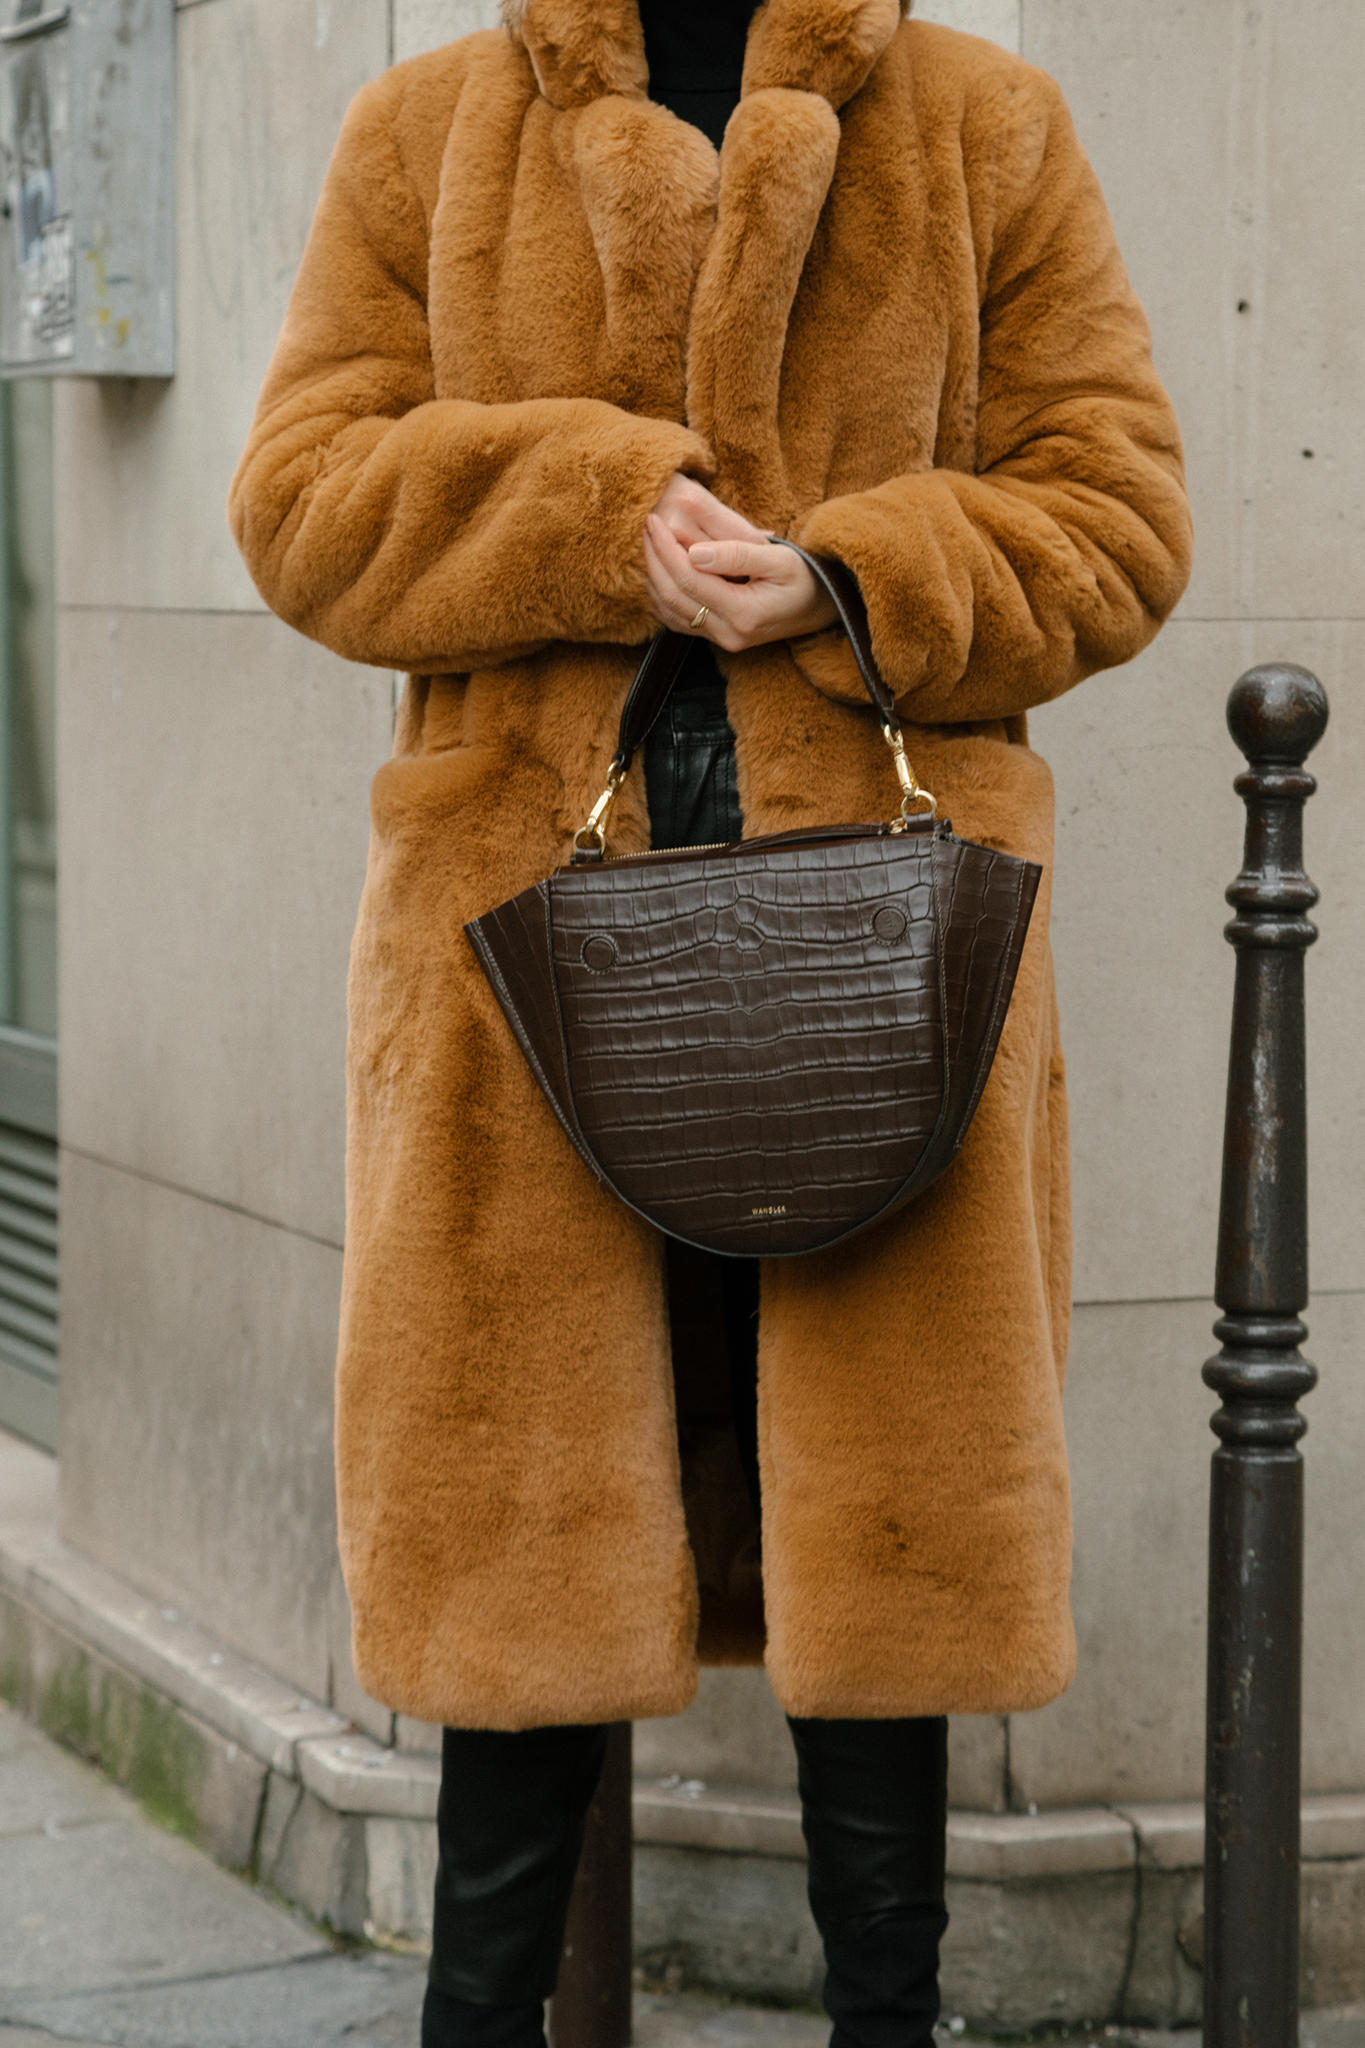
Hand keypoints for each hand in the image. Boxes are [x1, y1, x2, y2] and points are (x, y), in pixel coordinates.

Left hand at [643, 479, 836, 651]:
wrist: (821, 607)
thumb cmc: (805, 577)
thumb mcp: (780, 559)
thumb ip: (738, 554)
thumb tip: (694, 552)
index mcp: (744, 613)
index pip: (689, 579)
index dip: (666, 549)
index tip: (653, 520)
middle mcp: (728, 634)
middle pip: (672, 597)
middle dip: (653, 560)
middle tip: (644, 526)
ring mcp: (721, 640)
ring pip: (669, 612)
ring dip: (652, 577)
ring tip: (647, 542)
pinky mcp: (717, 637)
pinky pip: (677, 619)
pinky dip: (661, 594)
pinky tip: (658, 569)